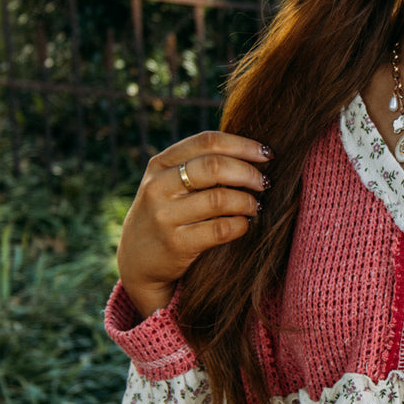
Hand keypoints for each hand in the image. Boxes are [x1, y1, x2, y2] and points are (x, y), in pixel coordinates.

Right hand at [116, 131, 272, 318]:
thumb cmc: (166, 214)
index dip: (242, 144)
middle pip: (214, 167)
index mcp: (160, 164)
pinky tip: (244, 224)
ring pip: (220, 199)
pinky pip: (221, 229)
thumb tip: (252, 153)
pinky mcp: (176, 244)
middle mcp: (158, 187)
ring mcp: (164, 216)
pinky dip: (240, 225)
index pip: (207, 142)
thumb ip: (196, 165)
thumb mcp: (167, 184)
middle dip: (248, 173)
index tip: (266, 153)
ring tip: (254, 206)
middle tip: (264, 183)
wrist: (137, 262)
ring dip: (247, 201)